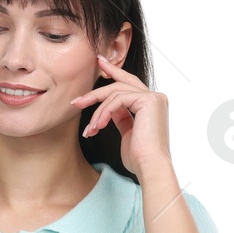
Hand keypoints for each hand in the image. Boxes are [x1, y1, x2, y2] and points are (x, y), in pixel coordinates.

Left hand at [69, 52, 170, 178]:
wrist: (150, 167)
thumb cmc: (139, 157)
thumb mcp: (127, 132)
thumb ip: (121, 116)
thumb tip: (109, 109)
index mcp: (151, 105)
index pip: (129, 84)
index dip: (114, 73)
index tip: (99, 65)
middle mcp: (155, 98)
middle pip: (121, 84)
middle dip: (97, 89)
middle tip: (77, 99)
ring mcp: (153, 98)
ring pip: (115, 93)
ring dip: (97, 111)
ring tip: (89, 129)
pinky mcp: (149, 101)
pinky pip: (117, 100)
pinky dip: (104, 113)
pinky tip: (97, 127)